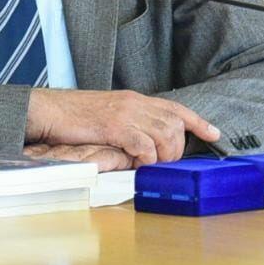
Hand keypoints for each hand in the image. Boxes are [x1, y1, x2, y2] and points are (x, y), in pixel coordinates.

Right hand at [25, 89, 219, 166]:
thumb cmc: (75, 117)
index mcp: (135, 99)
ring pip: (164, 133)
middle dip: (177, 147)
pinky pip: (143, 143)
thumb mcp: (109, 115)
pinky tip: (138, 162)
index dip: (198, 121)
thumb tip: (145, 145)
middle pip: (175, 124)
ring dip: (164, 154)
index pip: (175, 108)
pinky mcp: (113, 125)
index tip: (214, 134)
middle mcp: (134, 103)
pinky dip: (146, 157)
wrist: (49, 110)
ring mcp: (124, 113)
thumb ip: (129, 124)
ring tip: (151, 165)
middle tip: (164, 162)